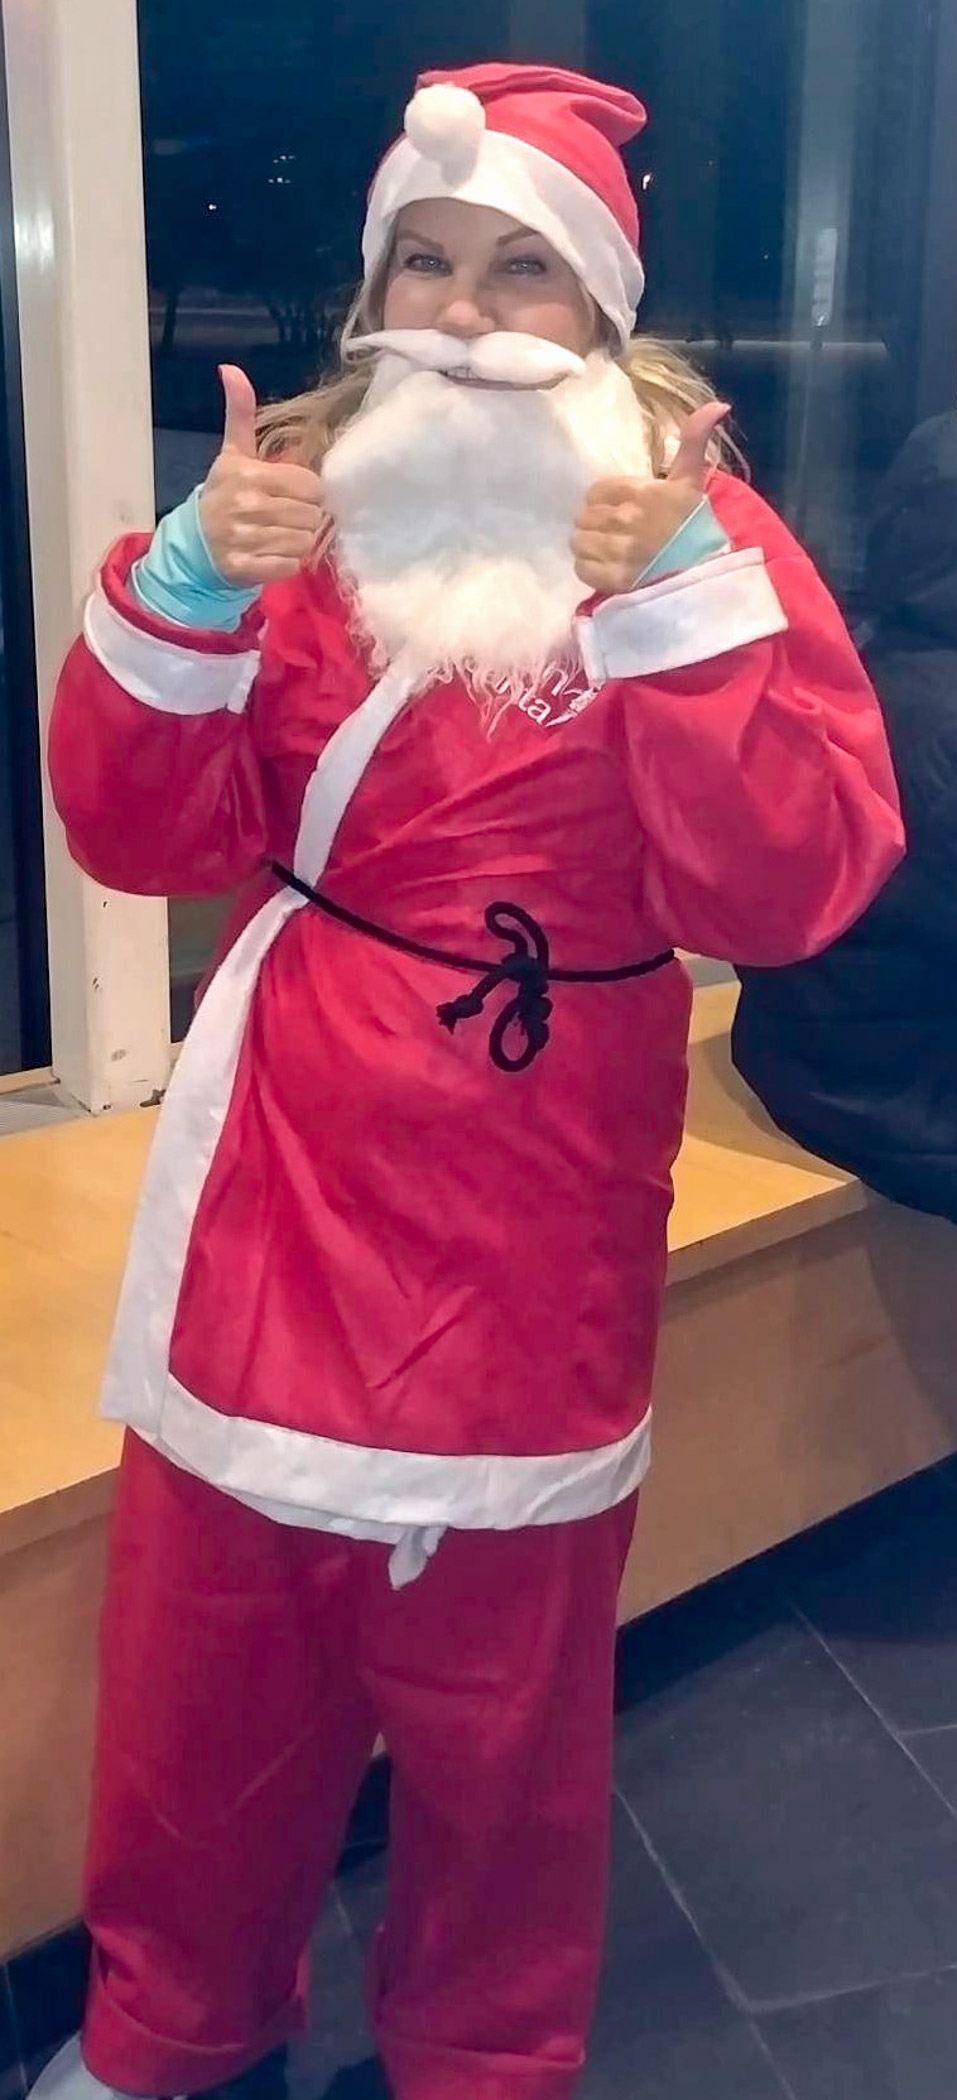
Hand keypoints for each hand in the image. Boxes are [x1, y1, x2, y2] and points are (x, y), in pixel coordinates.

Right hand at [198, 366, 327, 585]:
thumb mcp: (233, 454)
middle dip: (305, 518)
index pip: (311, 486)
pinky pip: (290, 566)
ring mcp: (246, 540)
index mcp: (248, 475)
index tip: (292, 494)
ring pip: (303, 542)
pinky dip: (286, 563)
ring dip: (297, 541)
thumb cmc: (223, 495)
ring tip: (279, 535)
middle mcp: (247, 506)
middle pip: (312, 516)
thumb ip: (240, 413)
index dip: (308, 492)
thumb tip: (230, 368)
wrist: (194, 545)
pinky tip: (271, 554)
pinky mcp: (247, 568)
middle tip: (286, 517)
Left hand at [571, 401, 730, 595]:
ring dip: (591, 545)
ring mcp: (617, 551)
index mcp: (640, 492)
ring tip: (608, 549)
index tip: (619, 510)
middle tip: (614, 531)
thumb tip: (718, 404)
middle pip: (584, 517)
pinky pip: (582, 568)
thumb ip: (694, 440)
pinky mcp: (611, 579)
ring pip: (579, 541)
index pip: (596, 492)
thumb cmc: (696, 525)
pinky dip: (591, 568)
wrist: (705, 573)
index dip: (604, 501)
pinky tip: (608, 567)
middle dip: (596, 523)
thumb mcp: (692, 480)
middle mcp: (625, 519)